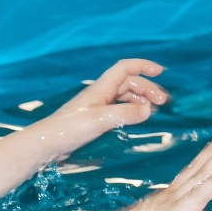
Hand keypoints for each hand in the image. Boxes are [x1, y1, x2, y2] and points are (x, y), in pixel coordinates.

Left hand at [41, 59, 170, 157]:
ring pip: (124, 97)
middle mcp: (100, 95)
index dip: (143, 66)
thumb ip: (125, 113)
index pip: (125, 68)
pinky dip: (131, 112)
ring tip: (153, 112)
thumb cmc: (70, 128)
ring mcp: (97, 107)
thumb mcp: (101, 120)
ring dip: (141, 101)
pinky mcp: (94, 121)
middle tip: (164, 103)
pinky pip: (118, 110)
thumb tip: (148, 110)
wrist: (48, 144)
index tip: (161, 72)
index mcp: (101, 88)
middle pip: (128, 83)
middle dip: (148, 89)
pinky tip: (137, 121)